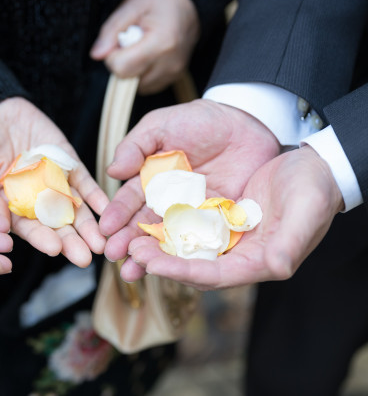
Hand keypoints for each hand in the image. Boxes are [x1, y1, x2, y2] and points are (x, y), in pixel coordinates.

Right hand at [0, 97, 107, 266]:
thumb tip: (1, 226)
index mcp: (8, 206)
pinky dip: (96, 195)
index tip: (55, 249)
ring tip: (101, 243)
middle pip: (54, 224)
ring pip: (73, 208)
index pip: (26, 227)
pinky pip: (84, 182)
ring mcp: (52, 181)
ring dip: (87, 226)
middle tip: (85, 258)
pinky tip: (107, 209)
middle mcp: (34, 199)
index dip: (40, 238)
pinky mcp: (67, 163)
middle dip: (70, 241)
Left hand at [90, 0, 199, 94]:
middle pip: (128, 80)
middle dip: (123, 62)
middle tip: (132, 41)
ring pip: (137, 86)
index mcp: (161, 44)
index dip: (113, 55)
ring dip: (132, 69)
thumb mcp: (131, 5)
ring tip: (141, 46)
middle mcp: (170, 64)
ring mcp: (174, 73)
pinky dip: (142, 73)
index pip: (121, 68)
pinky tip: (148, 55)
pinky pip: (148, 85)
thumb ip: (111, 31)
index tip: (120, 40)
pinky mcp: (175, 78)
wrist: (189, 1)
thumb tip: (97, 55)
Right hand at [100, 99, 279, 265]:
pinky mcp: (216, 222)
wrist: (248, 123)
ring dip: (150, 256)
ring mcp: (191, 214)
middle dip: (126, 242)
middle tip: (113, 256)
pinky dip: (186, 255)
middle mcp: (167, 202)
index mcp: (150, 180)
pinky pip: (200, 240)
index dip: (117, 214)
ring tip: (132, 271)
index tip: (105, 229)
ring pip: (167, 238)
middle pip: (143, 225)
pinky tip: (172, 269)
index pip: (129, 201)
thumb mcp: (162, 125)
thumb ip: (136, 145)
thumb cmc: (201, 120)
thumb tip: (112, 170)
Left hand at [125, 145, 343, 289]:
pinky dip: (166, 228)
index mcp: (259, 261)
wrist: (313, 168)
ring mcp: (226, 238)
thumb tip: (276, 267)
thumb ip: (291, 242)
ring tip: (128, 242)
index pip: (214, 275)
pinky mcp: (218, 219)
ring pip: (185, 249)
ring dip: (157, 248)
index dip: (182, 273)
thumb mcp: (308, 211)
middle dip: (159, 262)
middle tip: (129, 253)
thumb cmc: (315, 190)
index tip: (153, 267)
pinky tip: (144, 222)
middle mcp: (238, 255)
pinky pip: (187, 227)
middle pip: (192, 266)